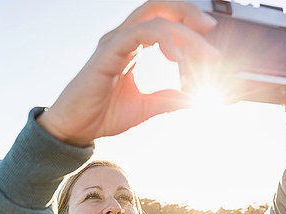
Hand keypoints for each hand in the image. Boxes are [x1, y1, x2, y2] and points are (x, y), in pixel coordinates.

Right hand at [37, 1, 218, 146]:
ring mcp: (115, 42)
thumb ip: (170, 98)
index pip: (163, 20)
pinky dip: (164, 39)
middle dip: (189, 12)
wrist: (75, 129)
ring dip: (184, 32)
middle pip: (160, 7)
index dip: (188, 23)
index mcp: (132, 46)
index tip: (210, 40)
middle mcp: (124, 38)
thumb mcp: (147, 107)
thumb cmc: (103, 115)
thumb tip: (196, 98)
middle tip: (211, 29)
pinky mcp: (109, 51)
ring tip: (203, 53)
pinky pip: (141, 32)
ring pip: (155, 18)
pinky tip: (177, 58)